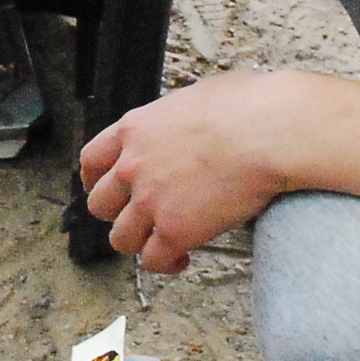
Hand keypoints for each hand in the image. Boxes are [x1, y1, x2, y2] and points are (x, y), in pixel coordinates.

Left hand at [78, 73, 322, 271]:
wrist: (268, 132)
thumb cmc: (247, 107)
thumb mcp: (198, 96)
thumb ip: (180, 117)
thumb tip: (196, 119)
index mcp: (135, 130)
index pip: (91, 160)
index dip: (97, 181)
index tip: (107, 190)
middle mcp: (132, 166)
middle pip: (100, 205)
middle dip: (119, 215)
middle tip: (142, 219)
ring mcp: (149, 201)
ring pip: (121, 239)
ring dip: (140, 243)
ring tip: (163, 243)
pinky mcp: (174, 231)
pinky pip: (154, 261)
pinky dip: (166, 263)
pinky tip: (183, 258)